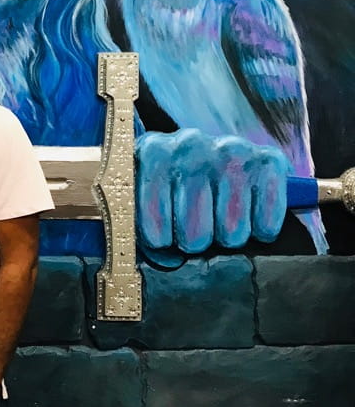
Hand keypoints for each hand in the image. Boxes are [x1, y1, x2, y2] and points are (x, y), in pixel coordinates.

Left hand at [137, 128, 287, 253]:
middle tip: (195, 226)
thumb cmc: (172, 181)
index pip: (154, 232)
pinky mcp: (268, 160)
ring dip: (227, 237)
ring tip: (220, 217)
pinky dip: (261, 231)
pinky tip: (249, 212)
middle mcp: (190, 145)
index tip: (163, 238)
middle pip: (194, 238)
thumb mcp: (143, 193)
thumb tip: (165, 260)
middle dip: (195, 241)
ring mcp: (230, 151)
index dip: (161, 245)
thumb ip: (139, 223)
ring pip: (232, 235)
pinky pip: (266, 226)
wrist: (215, 148)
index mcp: (152, 154)